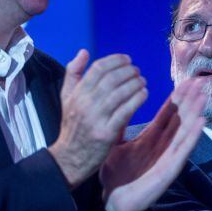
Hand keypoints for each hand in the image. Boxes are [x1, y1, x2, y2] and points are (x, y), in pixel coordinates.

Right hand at [49, 50, 148, 189]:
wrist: (69, 158)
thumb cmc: (72, 126)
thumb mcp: (67, 98)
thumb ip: (73, 73)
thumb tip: (84, 52)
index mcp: (76, 94)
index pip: (97, 69)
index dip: (115, 60)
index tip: (127, 59)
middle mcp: (85, 104)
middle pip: (111, 79)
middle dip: (128, 71)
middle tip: (137, 71)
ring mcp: (96, 119)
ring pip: (119, 94)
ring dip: (135, 84)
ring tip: (142, 81)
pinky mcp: (106, 133)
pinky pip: (125, 111)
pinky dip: (137, 100)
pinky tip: (144, 94)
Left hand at [100, 78, 206, 210]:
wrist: (113, 201)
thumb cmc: (115, 175)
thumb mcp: (115, 144)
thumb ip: (119, 126)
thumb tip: (116, 104)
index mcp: (151, 138)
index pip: (167, 114)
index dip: (177, 97)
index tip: (186, 81)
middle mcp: (163, 145)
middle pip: (180, 119)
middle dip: (190, 100)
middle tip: (200, 81)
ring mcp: (168, 157)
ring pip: (185, 132)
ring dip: (195, 114)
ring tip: (203, 96)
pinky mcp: (169, 170)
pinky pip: (183, 151)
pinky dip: (193, 137)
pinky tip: (201, 122)